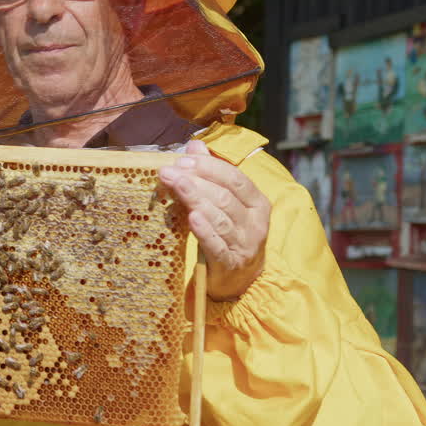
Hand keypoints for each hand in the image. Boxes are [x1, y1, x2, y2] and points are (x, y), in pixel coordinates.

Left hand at [157, 139, 269, 300]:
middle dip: (195, 181)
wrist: (240, 281)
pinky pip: (217, 245)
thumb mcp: (226, 203)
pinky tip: (192, 218)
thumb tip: (194, 145)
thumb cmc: (230, 234)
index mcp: (257, 203)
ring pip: (220, 218)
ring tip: (175, 185)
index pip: (235, 179)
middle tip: (168, 171)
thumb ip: (212, 174)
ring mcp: (245, 245)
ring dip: (195, 199)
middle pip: (224, 197)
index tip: (182, 160)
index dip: (209, 167)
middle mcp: (255, 223)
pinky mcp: (231, 264)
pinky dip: (205, 231)